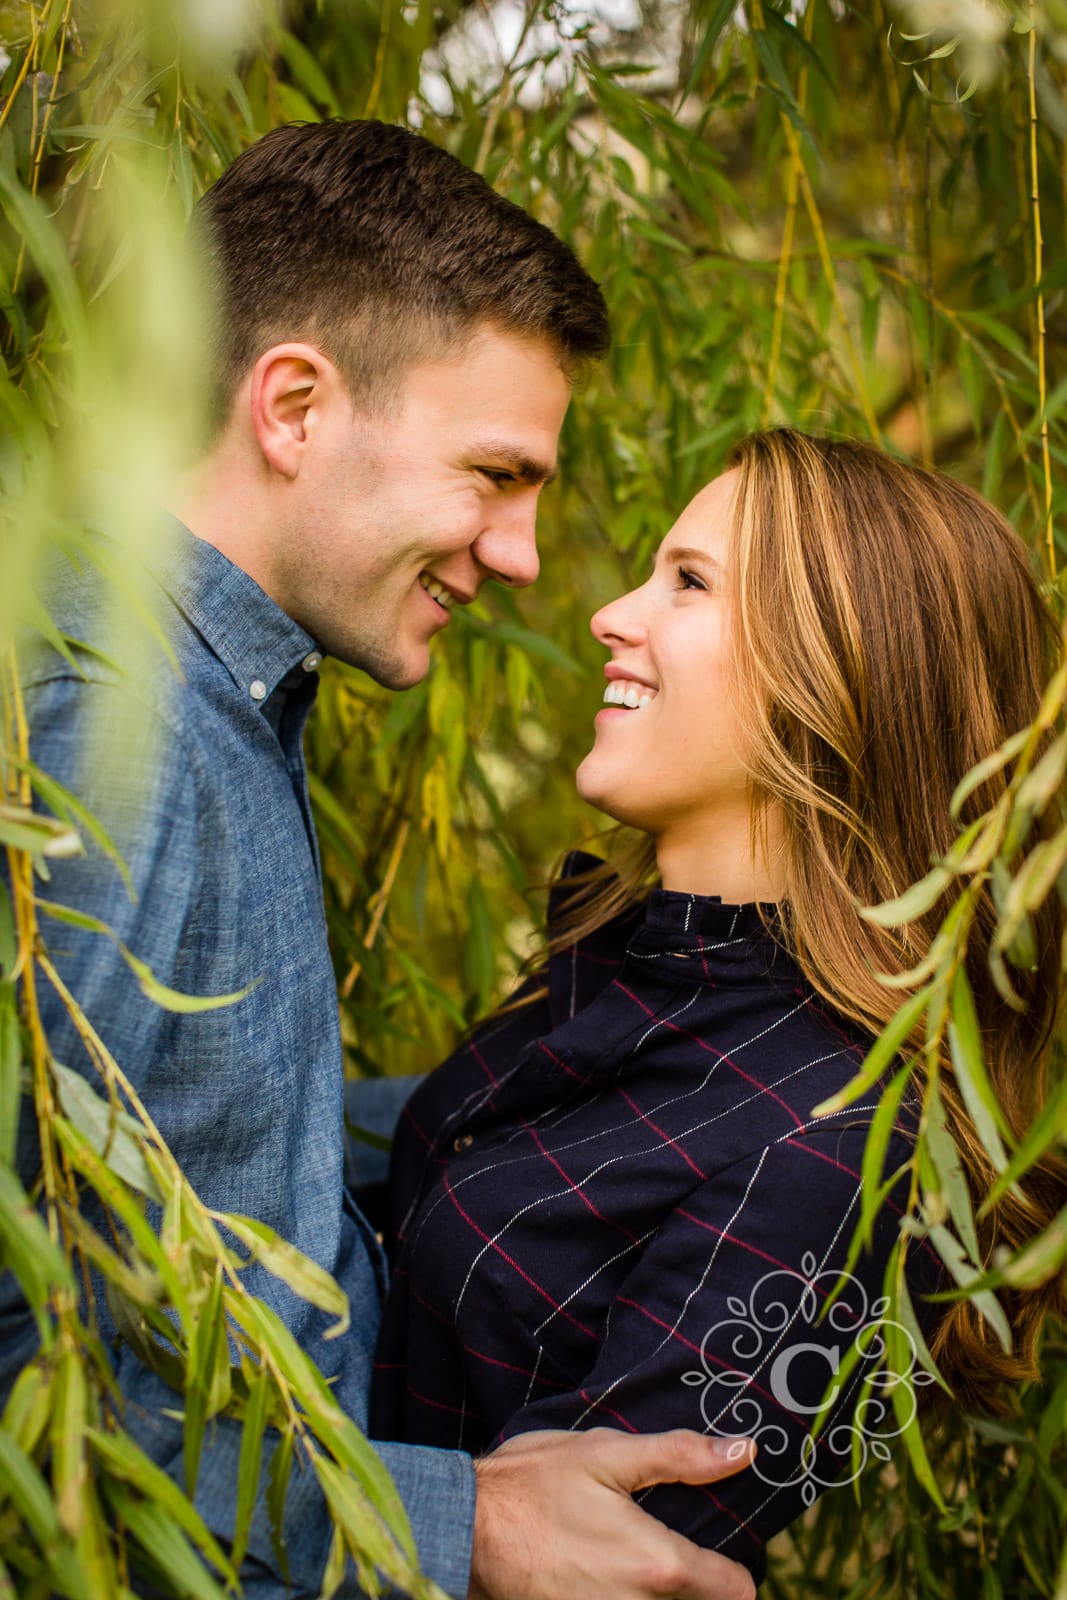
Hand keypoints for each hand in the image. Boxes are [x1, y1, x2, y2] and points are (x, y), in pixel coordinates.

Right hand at [468, 1427, 756, 1599]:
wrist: (465, 1530)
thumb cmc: (533, 1486)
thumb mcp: (606, 1455)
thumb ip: (681, 1457)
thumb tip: (743, 1451)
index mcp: (660, 1565)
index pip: (738, 1592)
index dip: (735, 1567)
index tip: (717, 1545)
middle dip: (696, 1583)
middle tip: (669, 1544)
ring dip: (659, 1595)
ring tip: (629, 1556)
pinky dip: (623, 1599)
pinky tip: (601, 1572)